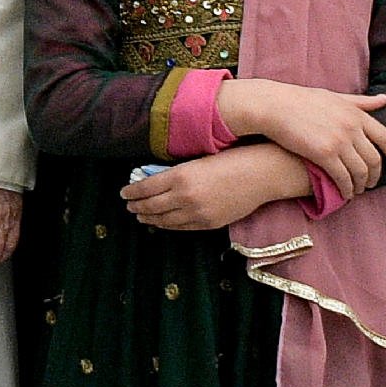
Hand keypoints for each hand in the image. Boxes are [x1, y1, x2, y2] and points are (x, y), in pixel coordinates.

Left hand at [122, 142, 310, 233]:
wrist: (261, 174)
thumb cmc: (232, 159)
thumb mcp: (198, 160)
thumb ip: (176, 172)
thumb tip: (155, 180)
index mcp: (180, 176)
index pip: (146, 188)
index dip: (132, 192)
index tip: (124, 193)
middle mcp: (185, 197)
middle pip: (151, 206)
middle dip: (137, 207)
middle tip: (129, 206)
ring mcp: (197, 213)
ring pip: (164, 220)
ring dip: (149, 218)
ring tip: (141, 216)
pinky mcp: (209, 223)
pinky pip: (182, 227)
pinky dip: (168, 225)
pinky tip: (162, 223)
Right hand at [221, 79, 385, 192]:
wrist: (273, 105)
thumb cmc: (300, 100)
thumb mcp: (335, 96)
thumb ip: (361, 102)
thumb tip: (385, 100)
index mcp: (356, 114)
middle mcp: (352, 127)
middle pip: (374, 159)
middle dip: (376, 175)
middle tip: (372, 184)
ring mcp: (339, 141)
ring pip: (360, 171)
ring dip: (361, 185)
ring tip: (357, 190)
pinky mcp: (324, 154)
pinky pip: (342, 178)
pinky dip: (346, 189)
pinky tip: (344, 194)